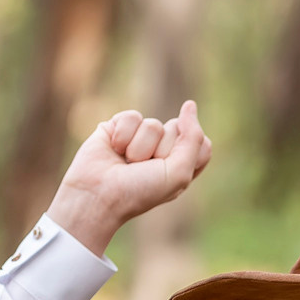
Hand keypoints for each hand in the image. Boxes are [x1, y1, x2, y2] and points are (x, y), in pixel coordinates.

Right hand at [46, 101, 213, 255]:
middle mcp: (162, 151)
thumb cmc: (138, 191)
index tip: (169, 169)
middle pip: (178, 130)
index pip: (202, 144)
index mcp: (180, 166)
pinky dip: (123, 136)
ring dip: (139, 147)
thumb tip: (189, 105)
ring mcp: (140, 138)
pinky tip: (113, 149)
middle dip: (161, 150)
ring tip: (126, 162)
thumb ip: (193, 139)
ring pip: (154, 124)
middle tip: (143, 169)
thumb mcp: (178, 173)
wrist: (98, 194)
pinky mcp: (120, 127)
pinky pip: (132, 117)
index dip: (186, 153)